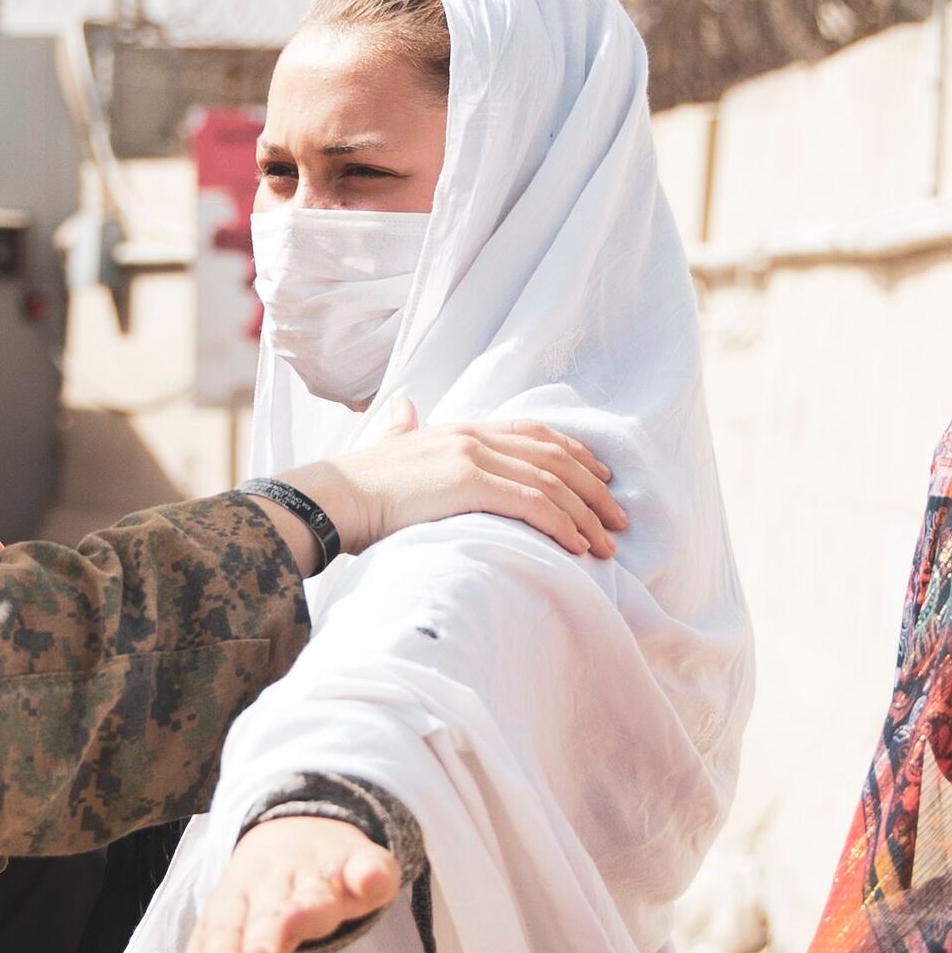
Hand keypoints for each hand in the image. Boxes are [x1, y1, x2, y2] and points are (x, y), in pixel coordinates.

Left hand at [176, 818, 398, 952]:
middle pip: (266, 916)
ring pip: (313, 892)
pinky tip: (369, 881)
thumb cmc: (252, 913)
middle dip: (260, 941)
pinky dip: (368, 873)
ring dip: (306, 907)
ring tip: (299, 919)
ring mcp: (318, 876)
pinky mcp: (360, 865)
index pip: (222, 932)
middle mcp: (272, 888)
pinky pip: (367, 867)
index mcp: (232, 907)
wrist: (295, 834)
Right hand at [281, 420, 621, 560]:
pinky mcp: (468, 482)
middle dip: (593, 489)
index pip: (534, 433)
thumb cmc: (356, 486)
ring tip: (606, 545)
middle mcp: (473, 435)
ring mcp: (472, 456)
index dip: (575, 453)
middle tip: (619, 518)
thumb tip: (404, 407)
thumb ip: (403, 427)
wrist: (331, 497)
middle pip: (553, 457)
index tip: (602, 477)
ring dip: (585, 516)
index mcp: (461, 429)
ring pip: (550, 483)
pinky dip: (561, 525)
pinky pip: (531, 503)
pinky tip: (577, 545)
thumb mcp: (389, 446)